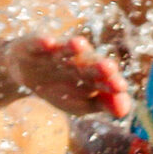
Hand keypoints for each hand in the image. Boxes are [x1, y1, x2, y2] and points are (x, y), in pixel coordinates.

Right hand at [6, 34, 131, 118]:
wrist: (27, 73)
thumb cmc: (62, 89)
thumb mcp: (82, 103)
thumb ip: (104, 104)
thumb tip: (124, 112)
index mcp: (93, 75)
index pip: (105, 79)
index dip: (111, 83)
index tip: (121, 87)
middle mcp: (78, 60)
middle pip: (90, 63)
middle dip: (98, 66)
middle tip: (109, 67)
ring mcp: (56, 52)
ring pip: (66, 49)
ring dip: (72, 47)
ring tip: (78, 43)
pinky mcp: (35, 45)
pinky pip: (38, 43)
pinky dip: (43, 41)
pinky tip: (48, 42)